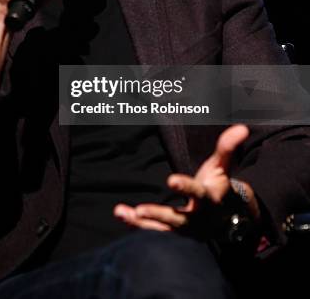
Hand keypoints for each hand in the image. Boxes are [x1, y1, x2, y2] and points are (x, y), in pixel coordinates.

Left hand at [114, 124, 259, 237]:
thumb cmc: (220, 187)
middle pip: (177, 218)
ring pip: (163, 229)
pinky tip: (122, 215)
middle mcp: (197, 217)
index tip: (170, 180)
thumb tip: (241, 127)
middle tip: (140, 210)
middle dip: (158, 214)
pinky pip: (156, 233)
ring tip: (122, 212)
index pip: (196, 192)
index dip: (185, 187)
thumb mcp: (223, 167)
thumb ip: (227, 148)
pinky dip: (138, 226)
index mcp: (208, 198)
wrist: (228, 219)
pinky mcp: (175, 235)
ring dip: (142, 223)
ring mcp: (185, 229)